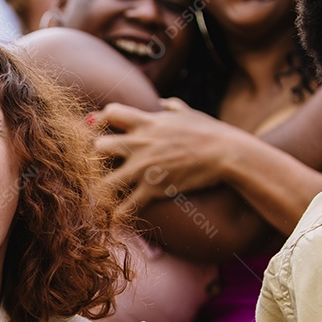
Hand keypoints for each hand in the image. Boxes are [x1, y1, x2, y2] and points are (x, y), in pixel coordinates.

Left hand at [93, 99, 238, 210]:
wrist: (228, 153)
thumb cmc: (211, 131)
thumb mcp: (190, 113)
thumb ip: (172, 107)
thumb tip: (164, 102)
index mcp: (146, 121)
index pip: (109, 112)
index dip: (101, 120)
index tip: (101, 130)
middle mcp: (140, 143)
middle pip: (98, 146)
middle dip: (94, 157)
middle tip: (97, 166)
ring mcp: (144, 168)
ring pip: (105, 182)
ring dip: (101, 190)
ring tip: (100, 196)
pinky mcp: (153, 189)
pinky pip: (126, 207)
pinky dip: (119, 215)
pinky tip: (115, 219)